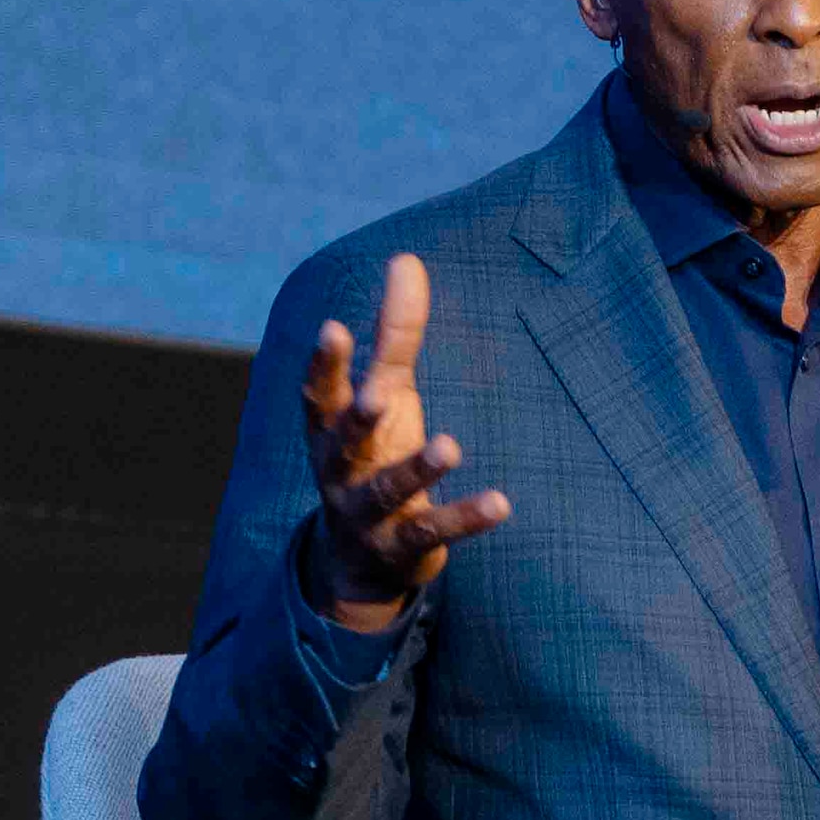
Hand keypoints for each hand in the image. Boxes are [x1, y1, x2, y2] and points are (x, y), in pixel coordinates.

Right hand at [301, 254, 511, 632]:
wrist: (364, 561)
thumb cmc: (374, 454)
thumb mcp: (384, 395)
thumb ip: (393, 334)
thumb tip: (405, 258)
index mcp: (329, 431)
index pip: (318, 395)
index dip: (324, 365)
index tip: (333, 328)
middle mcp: (339, 471)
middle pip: (343, 444)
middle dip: (357, 419)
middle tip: (376, 394)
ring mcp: (367, 514)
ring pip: (388, 490)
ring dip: (417, 470)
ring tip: (450, 445)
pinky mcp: (401, 547)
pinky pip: (433, 531)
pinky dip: (465, 517)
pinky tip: (501, 503)